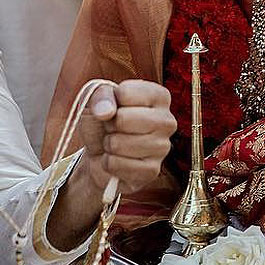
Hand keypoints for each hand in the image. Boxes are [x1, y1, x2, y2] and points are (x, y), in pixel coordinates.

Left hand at [80, 79, 176, 194]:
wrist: (101, 151)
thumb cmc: (104, 121)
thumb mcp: (98, 100)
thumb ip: (101, 96)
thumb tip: (105, 112)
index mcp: (159, 96)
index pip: (125, 93)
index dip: (110, 101)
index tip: (114, 106)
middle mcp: (167, 120)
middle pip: (123, 119)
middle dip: (109, 124)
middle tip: (112, 127)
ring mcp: (162, 147)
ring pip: (119, 144)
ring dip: (108, 144)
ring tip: (115, 142)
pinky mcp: (152, 171)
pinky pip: (118, 165)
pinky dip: (109, 163)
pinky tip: (116, 158)